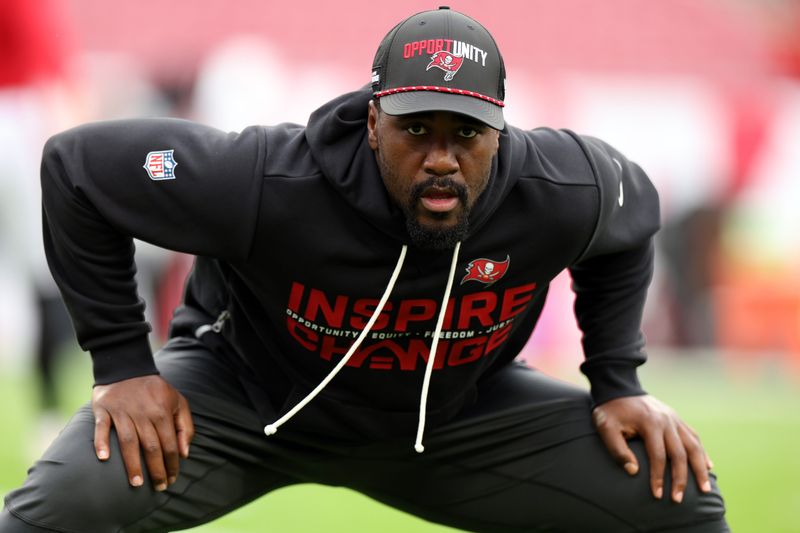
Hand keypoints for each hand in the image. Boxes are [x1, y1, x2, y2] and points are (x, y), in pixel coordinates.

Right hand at [92, 375, 194, 490]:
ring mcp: (123, 411)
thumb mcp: (178, 402)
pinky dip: (101, 442)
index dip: (172, 463)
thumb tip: (185, 454)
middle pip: (150, 447)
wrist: (127, 366)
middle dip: (156, 470)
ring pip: (128, 441)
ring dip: (132, 464)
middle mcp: (143, 413)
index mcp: (162, 412)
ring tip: (136, 483)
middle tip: (158, 487)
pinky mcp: (104, 409)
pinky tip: (103, 458)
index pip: (169, 444)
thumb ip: (185, 427)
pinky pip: (102, 428)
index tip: (172, 479)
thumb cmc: (156, 390)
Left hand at [592, 395, 712, 502]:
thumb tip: (634, 472)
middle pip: (680, 454)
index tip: (658, 495)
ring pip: (694, 445)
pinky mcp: (676, 418)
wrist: (617, 387)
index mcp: (649, 423)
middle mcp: (666, 420)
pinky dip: (702, 451)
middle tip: (678, 499)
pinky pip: (693, 436)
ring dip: (700, 468)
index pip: (658, 456)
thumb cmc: (609, 411)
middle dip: (680, 479)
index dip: (658, 477)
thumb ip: (617, 450)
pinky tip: (708, 465)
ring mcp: (674, 418)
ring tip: (705, 489)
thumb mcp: (606, 428)